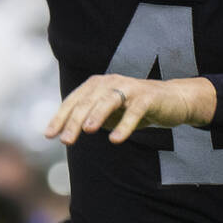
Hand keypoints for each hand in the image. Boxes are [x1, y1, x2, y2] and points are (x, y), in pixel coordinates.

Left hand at [44, 75, 215, 144]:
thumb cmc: (135, 108)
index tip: (49, 135)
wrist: (172, 100)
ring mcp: (130, 88)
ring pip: (108, 100)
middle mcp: (111, 82)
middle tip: (65, 140)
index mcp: (98, 85)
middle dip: (74, 120)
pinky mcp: (148, 97)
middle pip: (88, 101)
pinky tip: (115, 139)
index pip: (74, 101)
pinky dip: (125, 125)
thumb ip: (91, 119)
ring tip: (87, 130)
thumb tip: (66, 132)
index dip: (60, 117)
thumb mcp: (110, 115)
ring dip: (97, 114)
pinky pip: (134, 111)